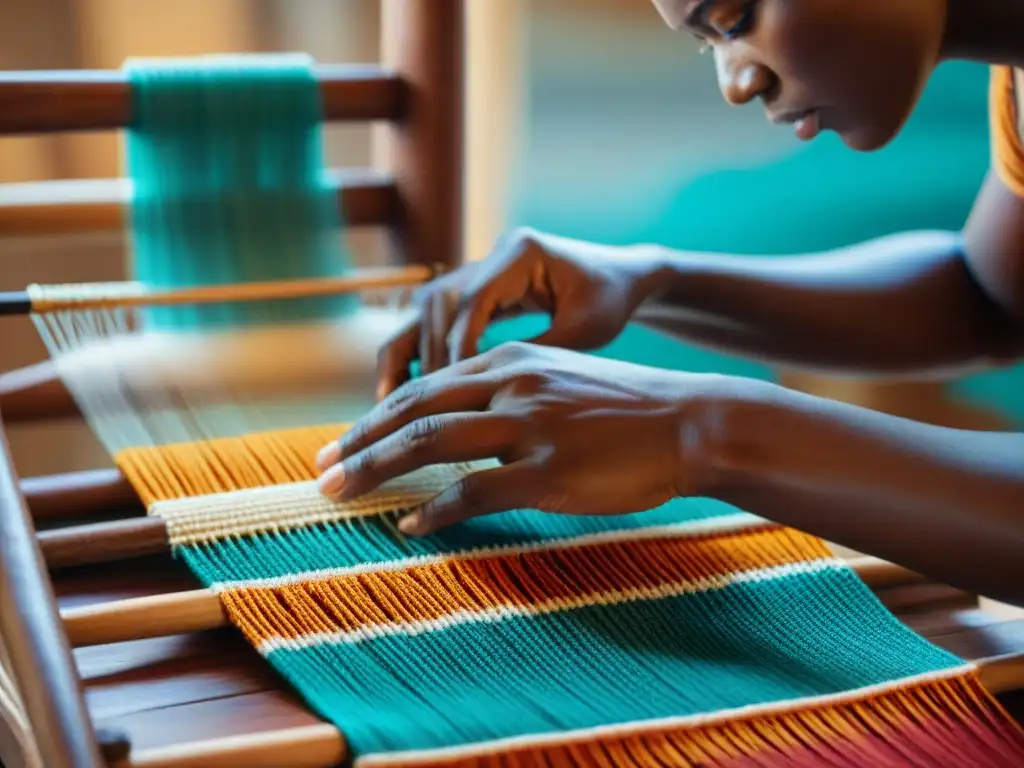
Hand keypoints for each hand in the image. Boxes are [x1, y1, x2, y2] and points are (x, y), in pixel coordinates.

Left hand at [317, 341, 718, 535]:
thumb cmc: (625, 409)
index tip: (342, 442)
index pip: (425, 386)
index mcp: (510, 361)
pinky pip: (475, 491)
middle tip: (319, 471)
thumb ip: (507, 394)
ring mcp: (530, 426)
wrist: (689, 420)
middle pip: (414, 410)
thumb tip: (458, 430)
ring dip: (377, 470)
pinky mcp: (550, 470)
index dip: (375, 416)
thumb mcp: (559, 380)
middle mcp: (511, 384)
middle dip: (358, 442)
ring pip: (431, 443)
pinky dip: (436, 511)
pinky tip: (411, 527)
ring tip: (341, 493)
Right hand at [376, 227, 660, 397]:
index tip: (448, 392)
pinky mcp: (477, 288)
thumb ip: (539, 354)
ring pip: (426, 309)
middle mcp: (492, 253)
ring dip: (405, 354)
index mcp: (520, 252)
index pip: (472, 300)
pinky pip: (434, 319)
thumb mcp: (584, 332)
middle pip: (438, 302)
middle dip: (423, 354)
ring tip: (386, 402)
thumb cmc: (610, 300)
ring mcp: (481, 267)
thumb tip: (490, 396)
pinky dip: (417, 352)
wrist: (623, 276)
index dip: (456, 347)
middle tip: (412, 405)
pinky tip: (400, 391)